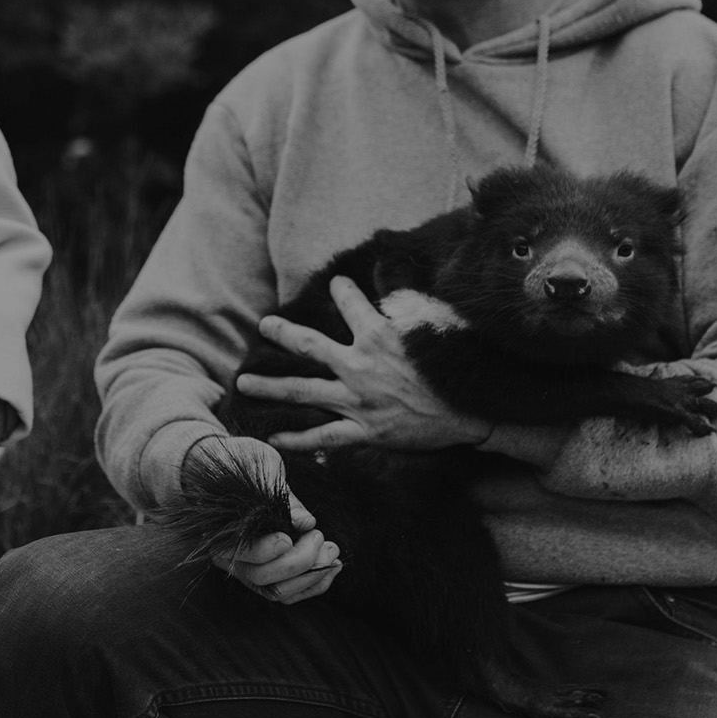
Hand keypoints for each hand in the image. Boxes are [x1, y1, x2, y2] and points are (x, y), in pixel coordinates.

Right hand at [183, 435, 341, 605]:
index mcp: (221, 532)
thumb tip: (305, 523)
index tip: (290, 536)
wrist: (232, 465)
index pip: (242, 554)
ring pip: (279, 592)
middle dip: (299, 562)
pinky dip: (315, 583)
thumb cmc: (242, 460)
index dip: (267, 550)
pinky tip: (333, 564)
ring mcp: (250, 569)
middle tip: (320, 536)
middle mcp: (231, 558)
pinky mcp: (270, 573)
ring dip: (311, 576)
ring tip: (332, 550)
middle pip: (263, 578)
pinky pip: (292, 592)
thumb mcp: (261, 465)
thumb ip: (280, 494)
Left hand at [237, 275, 490, 453]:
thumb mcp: (435, 323)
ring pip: (303, 391)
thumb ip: (408, 302)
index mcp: (378, 335)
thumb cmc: (456, 365)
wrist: (472, 410)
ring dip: (270, 387)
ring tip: (243, 384)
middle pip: (309, 346)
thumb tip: (392, 277)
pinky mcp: (364, 431)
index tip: (336, 283)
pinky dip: (296, 439)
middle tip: (264, 325)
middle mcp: (360, 365)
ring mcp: (358, 400)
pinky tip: (272, 438)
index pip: (351, 302)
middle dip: (282, 333)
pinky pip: (322, 436)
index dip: (342, 289)